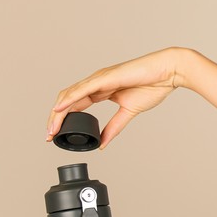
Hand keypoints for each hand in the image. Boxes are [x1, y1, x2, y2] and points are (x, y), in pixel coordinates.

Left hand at [46, 48, 187, 149]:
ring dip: (57, 113)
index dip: (63, 120)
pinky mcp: (106, 77)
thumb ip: (113, 128)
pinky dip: (69, 99)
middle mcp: (96, 83)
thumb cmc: (152, 86)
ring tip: (50, 128)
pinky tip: (59, 109)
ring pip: (70, 95)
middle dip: (55, 119)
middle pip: (67, 101)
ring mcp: (100, 78)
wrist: (167, 73)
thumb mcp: (128, 112)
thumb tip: (102, 143)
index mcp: (100, 90)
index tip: (55, 136)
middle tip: (49, 136)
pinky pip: (82, 89)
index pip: (75, 106)